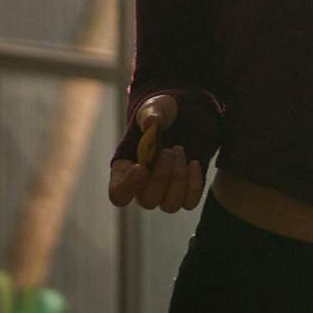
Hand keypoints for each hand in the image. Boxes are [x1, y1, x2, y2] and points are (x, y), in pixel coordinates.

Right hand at [109, 94, 204, 211]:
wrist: (187, 115)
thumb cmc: (164, 112)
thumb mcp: (156, 107)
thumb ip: (152, 114)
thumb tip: (151, 124)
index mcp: (126, 169)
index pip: (118, 194)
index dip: (128, 188)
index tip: (142, 168)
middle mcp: (144, 186)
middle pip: (147, 201)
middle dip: (161, 176)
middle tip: (169, 150)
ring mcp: (166, 191)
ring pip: (169, 205)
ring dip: (178, 179)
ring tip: (180, 151)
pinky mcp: (186, 191)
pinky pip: (190, 202)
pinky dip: (194, 184)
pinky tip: (194, 163)